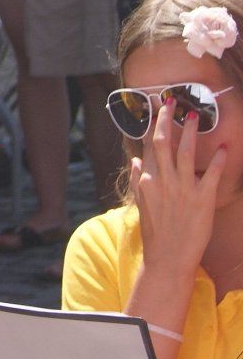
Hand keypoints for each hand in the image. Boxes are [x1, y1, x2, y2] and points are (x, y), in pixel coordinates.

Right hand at [131, 100, 227, 276]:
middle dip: (167, 119)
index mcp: (148, 180)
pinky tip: (224, 147)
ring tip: (194, 115)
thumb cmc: (155, 232)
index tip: (157, 109)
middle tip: (172, 101)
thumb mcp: (141, 204)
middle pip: (164, 142)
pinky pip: (212, 175)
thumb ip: (138, 180)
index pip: (148, 146)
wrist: (168, 257)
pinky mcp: (202, 199)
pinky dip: (218, 160)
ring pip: (186, 152)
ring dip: (190, 132)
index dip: (153, 125)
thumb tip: (135, 161)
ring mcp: (183, 189)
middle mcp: (163, 180)